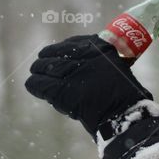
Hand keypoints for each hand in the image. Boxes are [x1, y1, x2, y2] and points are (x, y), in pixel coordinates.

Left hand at [25, 35, 152, 136]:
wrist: (125, 115)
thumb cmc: (126, 97)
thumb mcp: (117, 68)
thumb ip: (101, 63)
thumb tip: (83, 63)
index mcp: (99, 47)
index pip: (71, 44)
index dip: (60, 50)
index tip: (55, 54)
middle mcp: (84, 55)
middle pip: (55, 54)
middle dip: (46, 60)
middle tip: (40, 66)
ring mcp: (71, 72)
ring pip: (44, 67)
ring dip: (38, 71)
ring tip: (35, 74)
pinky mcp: (61, 90)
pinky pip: (39, 83)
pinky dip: (34, 84)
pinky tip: (32, 85)